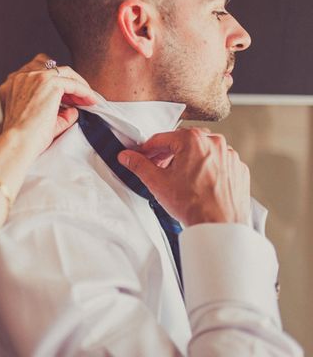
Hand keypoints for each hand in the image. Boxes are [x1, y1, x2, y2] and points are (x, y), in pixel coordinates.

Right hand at [0, 54, 96, 154]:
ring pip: (64, 73)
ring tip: (88, 99)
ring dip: (78, 84)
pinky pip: (72, 82)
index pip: (38, 72)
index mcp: (13, 84)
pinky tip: (90, 100)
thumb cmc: (25, 137)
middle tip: (80, 98)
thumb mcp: (38, 119)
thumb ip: (56, 111)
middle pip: (52, 69)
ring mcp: (34, 77)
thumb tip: (73, 109)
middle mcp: (21, 77)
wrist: (19, 142)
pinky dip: (84, 90)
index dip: (56, 82)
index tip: (68, 96)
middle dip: (68, 81)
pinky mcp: (48, 83)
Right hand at [117, 128, 250, 225]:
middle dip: (168, 154)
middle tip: (158, 168)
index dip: (148, 149)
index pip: (162, 139)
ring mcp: (229, 156)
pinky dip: (207, 169)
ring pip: (201, 152)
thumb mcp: (157, 182)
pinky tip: (198, 184)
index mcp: (193, 140)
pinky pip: (218, 163)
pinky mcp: (238, 169)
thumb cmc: (193, 205)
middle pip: (183, 143)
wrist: (219, 226)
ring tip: (179, 179)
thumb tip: (127, 156)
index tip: (142, 156)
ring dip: (188, 160)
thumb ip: (139, 165)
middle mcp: (215, 143)